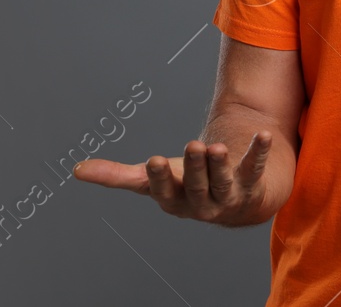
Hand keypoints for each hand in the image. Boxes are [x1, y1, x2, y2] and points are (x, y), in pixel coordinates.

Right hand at [73, 132, 275, 225]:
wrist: (235, 197)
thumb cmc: (187, 184)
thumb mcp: (154, 179)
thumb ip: (118, 176)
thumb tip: (77, 171)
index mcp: (175, 201)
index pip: (165, 193)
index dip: (161, 179)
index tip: (154, 160)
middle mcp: (203, 204)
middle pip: (198, 187)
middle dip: (196, 168)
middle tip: (193, 145)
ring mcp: (229, 196)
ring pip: (225, 182)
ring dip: (221, 164)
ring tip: (216, 145)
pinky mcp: (252, 183)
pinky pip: (256, 168)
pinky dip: (259, 152)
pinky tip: (263, 135)